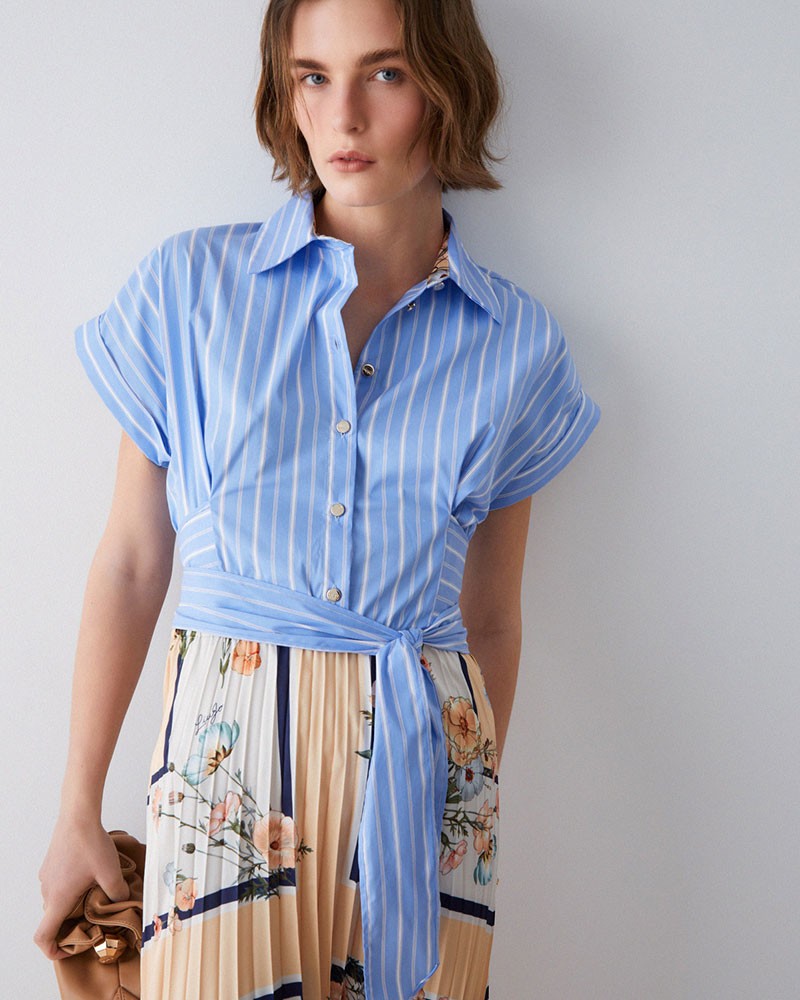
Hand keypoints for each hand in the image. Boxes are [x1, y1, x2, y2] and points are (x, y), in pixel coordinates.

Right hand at [34, 815, 130, 960]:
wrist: (78, 815)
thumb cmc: (91, 844)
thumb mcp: (110, 872)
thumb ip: (117, 894)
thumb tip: (122, 903)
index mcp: (58, 899)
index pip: (43, 937)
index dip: (53, 950)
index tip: (70, 948)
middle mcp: (47, 890)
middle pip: (52, 919)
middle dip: (70, 925)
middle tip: (94, 920)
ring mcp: (46, 877)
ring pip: (56, 901)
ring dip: (71, 905)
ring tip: (94, 895)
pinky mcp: (50, 864)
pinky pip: (57, 885)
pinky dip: (69, 890)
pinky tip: (89, 877)